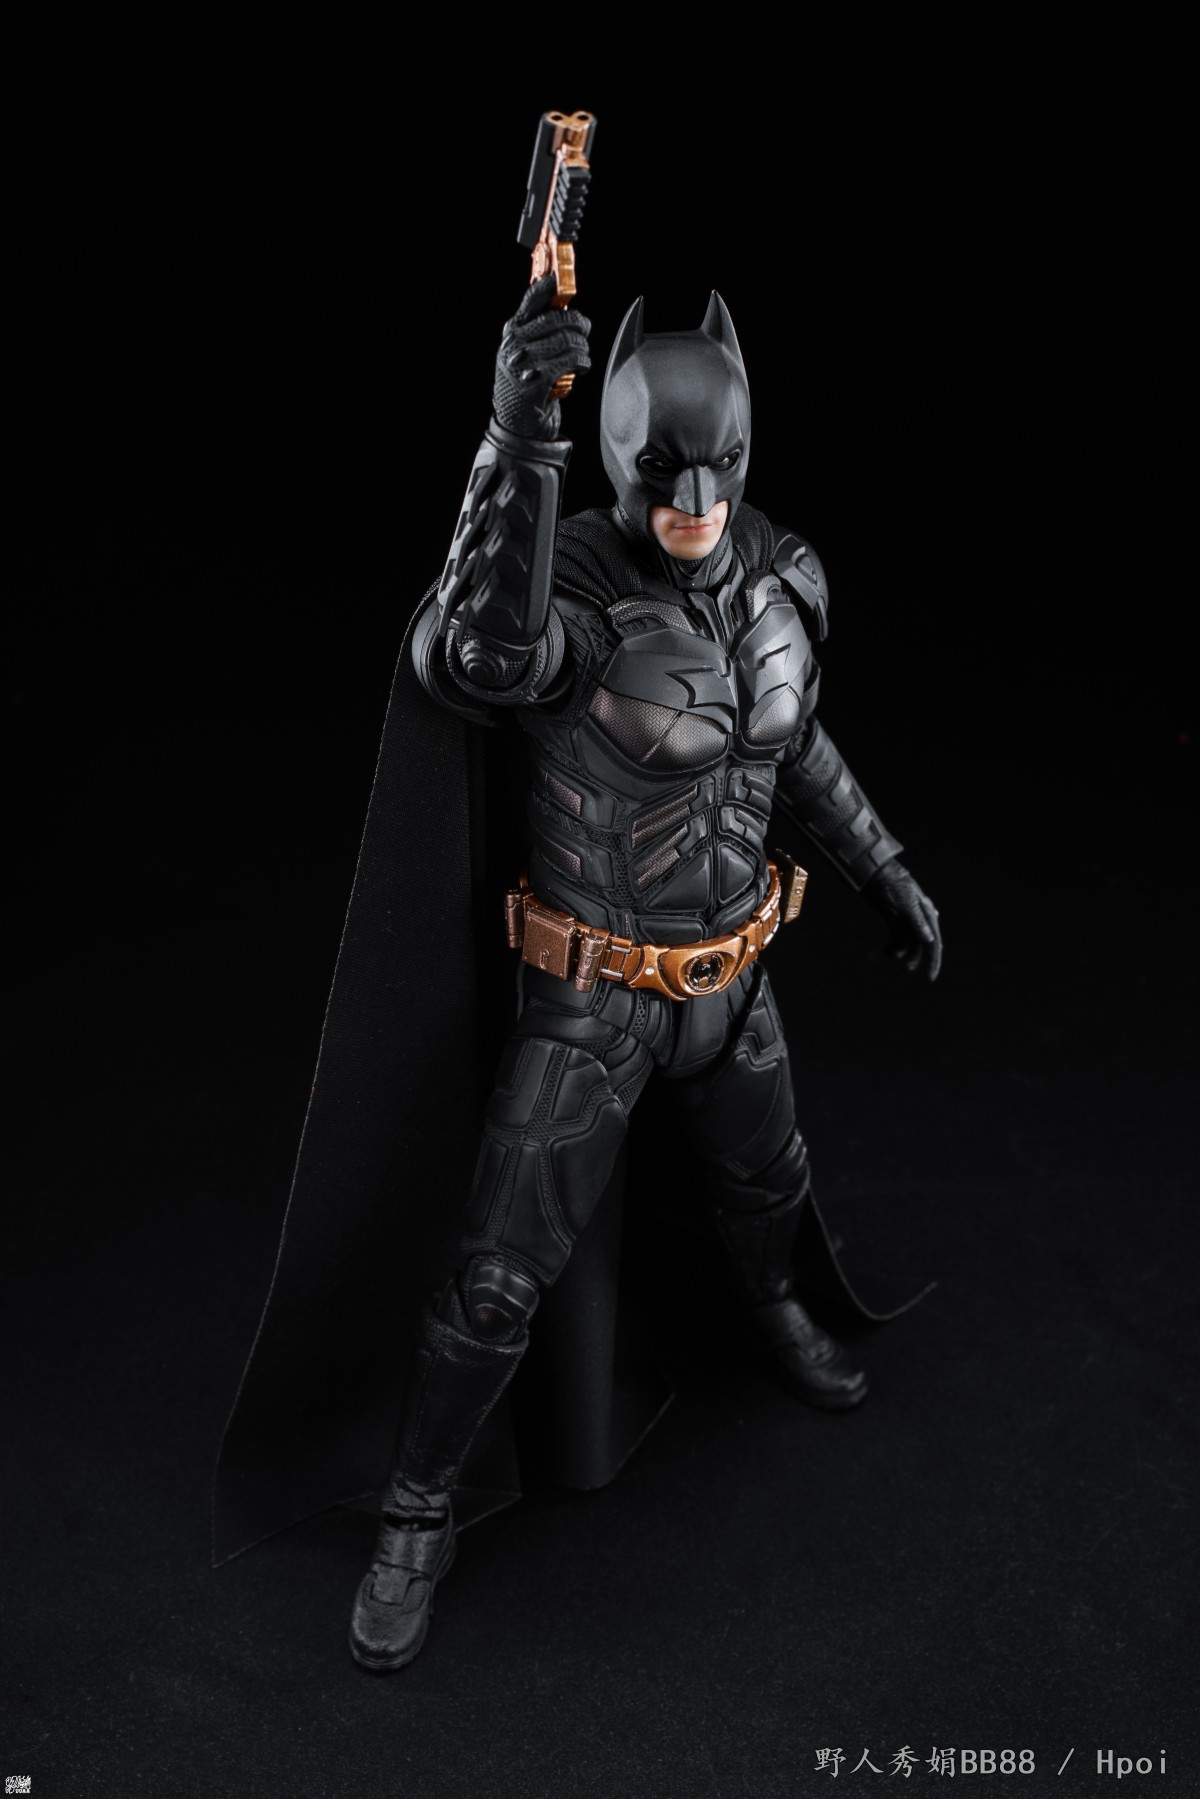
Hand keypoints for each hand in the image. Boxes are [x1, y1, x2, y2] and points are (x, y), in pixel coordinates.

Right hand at [492, 273, 591, 439]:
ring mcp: (525, 363)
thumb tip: (562, 305)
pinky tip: (583, 366)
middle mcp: (515, 345)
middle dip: (578, 322)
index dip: (548, 286)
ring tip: (583, 354)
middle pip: (557, 318)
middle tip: (585, 330)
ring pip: (567, 339)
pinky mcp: (538, 380)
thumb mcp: (523, 353)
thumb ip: (536, 331)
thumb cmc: (525, 386)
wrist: (517, 425)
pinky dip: (583, 361)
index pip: (530, 301)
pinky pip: (571, 360)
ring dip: (583, 346)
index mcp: (512, 333)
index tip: (560, 279)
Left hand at [863, 861, 941, 980]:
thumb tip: (930, 940)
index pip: (934, 943)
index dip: (933, 962)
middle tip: (906, 969)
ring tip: (891, 955)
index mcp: (927, 914)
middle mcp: (918, 919)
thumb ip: (917, 923)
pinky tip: (885, 952)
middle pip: (921, 945)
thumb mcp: (906, 904)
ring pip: (908, 943)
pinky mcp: (893, 919)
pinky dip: (892, 947)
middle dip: (915, 958)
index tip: (929, 978)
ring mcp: (905, 920)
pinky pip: (896, 939)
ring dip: (902, 953)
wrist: (873, 873)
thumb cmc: (892, 885)